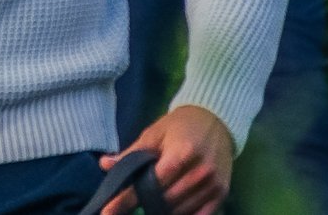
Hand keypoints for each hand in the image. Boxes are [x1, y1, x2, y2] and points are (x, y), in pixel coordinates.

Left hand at [100, 104, 233, 214]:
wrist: (215, 120)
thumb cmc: (180, 126)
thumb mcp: (154, 134)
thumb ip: (132, 153)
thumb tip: (105, 165)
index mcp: (182, 152)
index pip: (152, 182)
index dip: (129, 198)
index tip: (108, 211)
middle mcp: (201, 171)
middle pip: (166, 199)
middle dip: (144, 204)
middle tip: (127, 205)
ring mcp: (214, 185)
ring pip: (181, 210)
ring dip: (163, 211)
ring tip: (148, 206)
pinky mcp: (223, 193)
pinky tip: (170, 211)